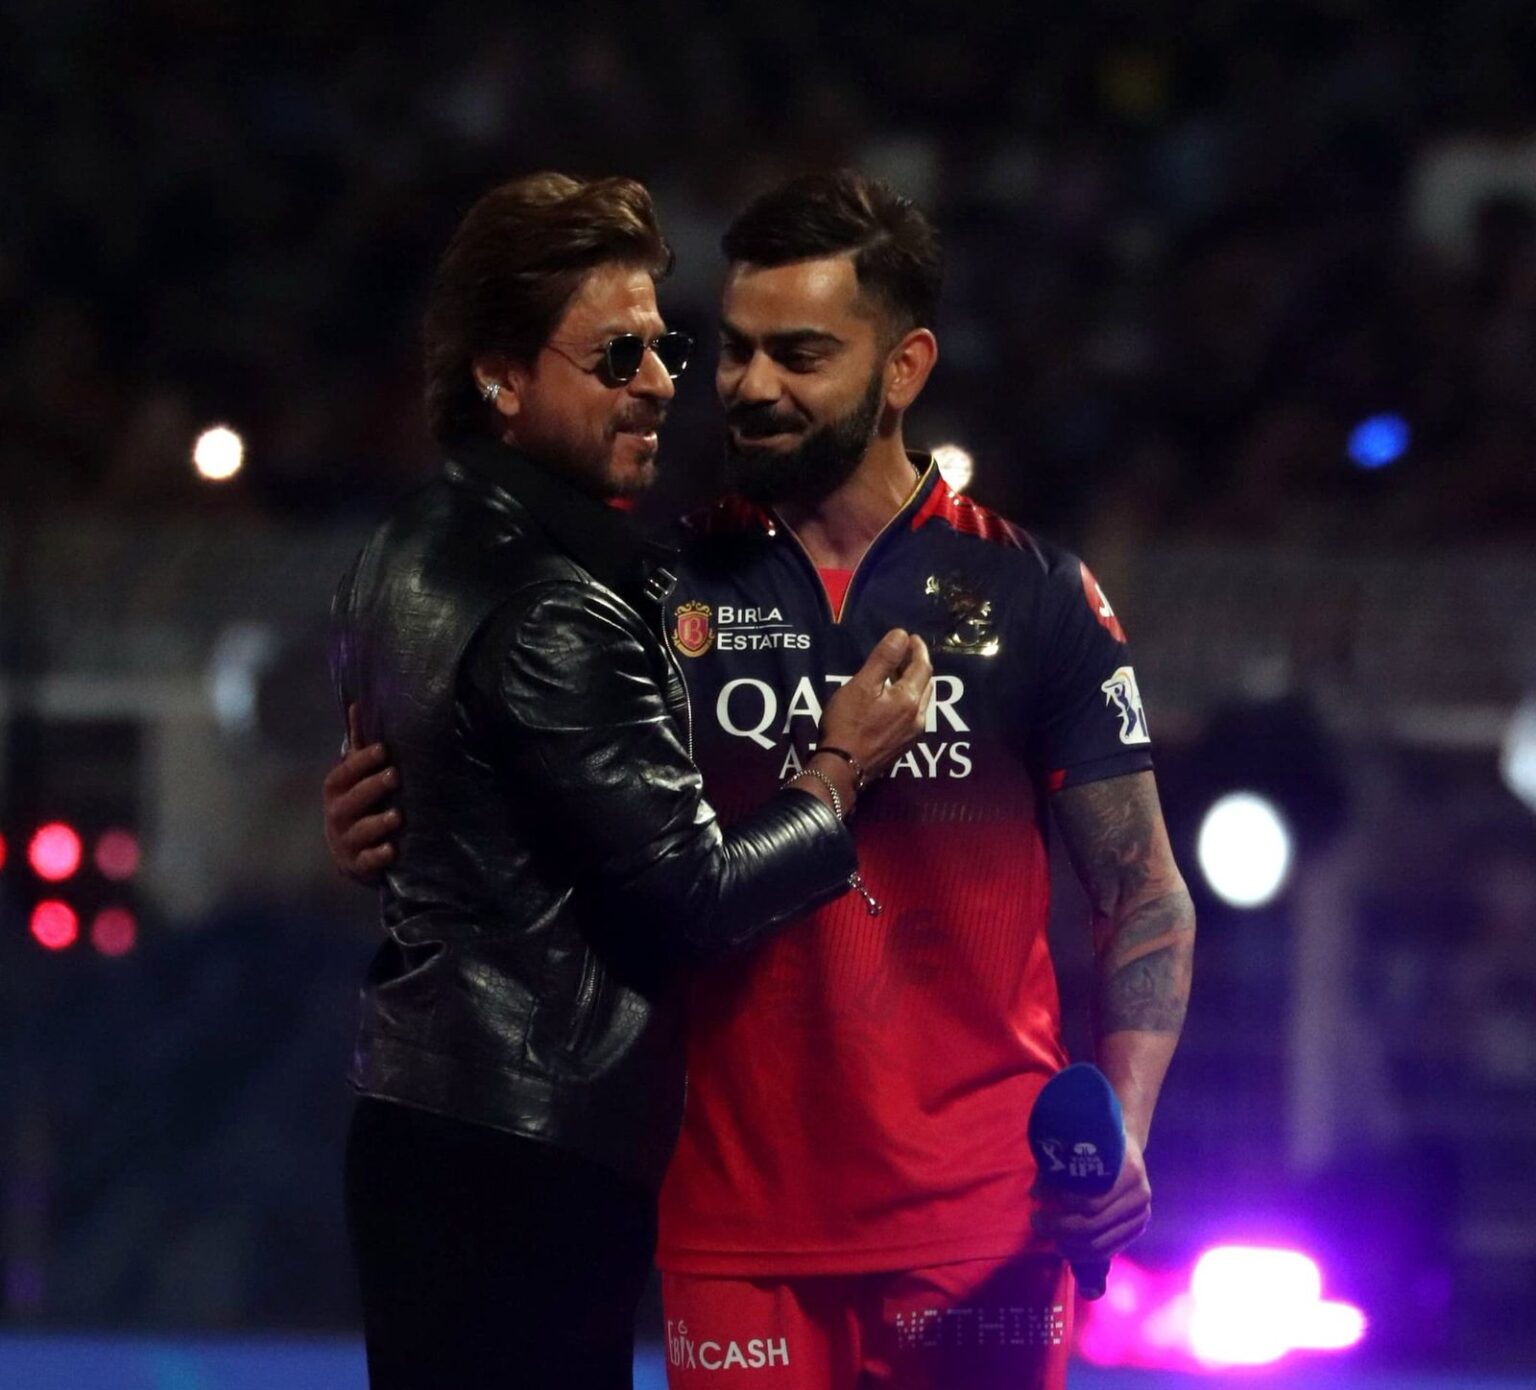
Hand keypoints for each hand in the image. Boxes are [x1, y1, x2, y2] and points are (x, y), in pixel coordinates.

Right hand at [322, 703, 401, 883]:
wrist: (351, 853)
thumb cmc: (358, 805)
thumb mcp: (356, 777)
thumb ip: (359, 745)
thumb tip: (358, 704)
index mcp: (336, 792)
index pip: (343, 775)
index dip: (360, 763)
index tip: (383, 749)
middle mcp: (337, 816)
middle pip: (349, 802)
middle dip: (371, 788)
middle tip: (395, 776)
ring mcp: (346, 842)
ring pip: (358, 832)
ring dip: (377, 824)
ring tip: (398, 816)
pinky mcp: (358, 865)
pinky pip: (366, 863)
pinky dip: (377, 857)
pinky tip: (392, 850)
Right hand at [819, 630, 932, 781]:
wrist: (842, 768)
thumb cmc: (848, 723)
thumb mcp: (862, 685)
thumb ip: (884, 659)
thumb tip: (902, 635)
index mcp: (910, 699)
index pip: (923, 667)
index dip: (918, 649)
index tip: (910, 637)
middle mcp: (918, 716)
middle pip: (926, 684)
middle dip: (918, 665)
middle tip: (905, 653)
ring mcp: (913, 734)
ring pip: (921, 701)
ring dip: (914, 683)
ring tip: (898, 673)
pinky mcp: (904, 745)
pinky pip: (914, 715)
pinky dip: (908, 700)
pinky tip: (893, 700)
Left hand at [1031, 1130, 1151, 1291]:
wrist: (1126, 1147)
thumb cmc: (1098, 1146)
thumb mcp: (1080, 1148)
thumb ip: (1060, 1168)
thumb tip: (1035, 1193)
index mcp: (1129, 1171)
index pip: (1092, 1200)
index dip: (1061, 1204)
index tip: (1037, 1201)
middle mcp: (1140, 1195)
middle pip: (1094, 1224)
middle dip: (1060, 1227)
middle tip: (1036, 1222)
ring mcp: (1142, 1215)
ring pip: (1101, 1243)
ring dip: (1070, 1246)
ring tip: (1048, 1238)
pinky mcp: (1138, 1228)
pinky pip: (1109, 1251)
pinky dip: (1085, 1255)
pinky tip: (1067, 1249)